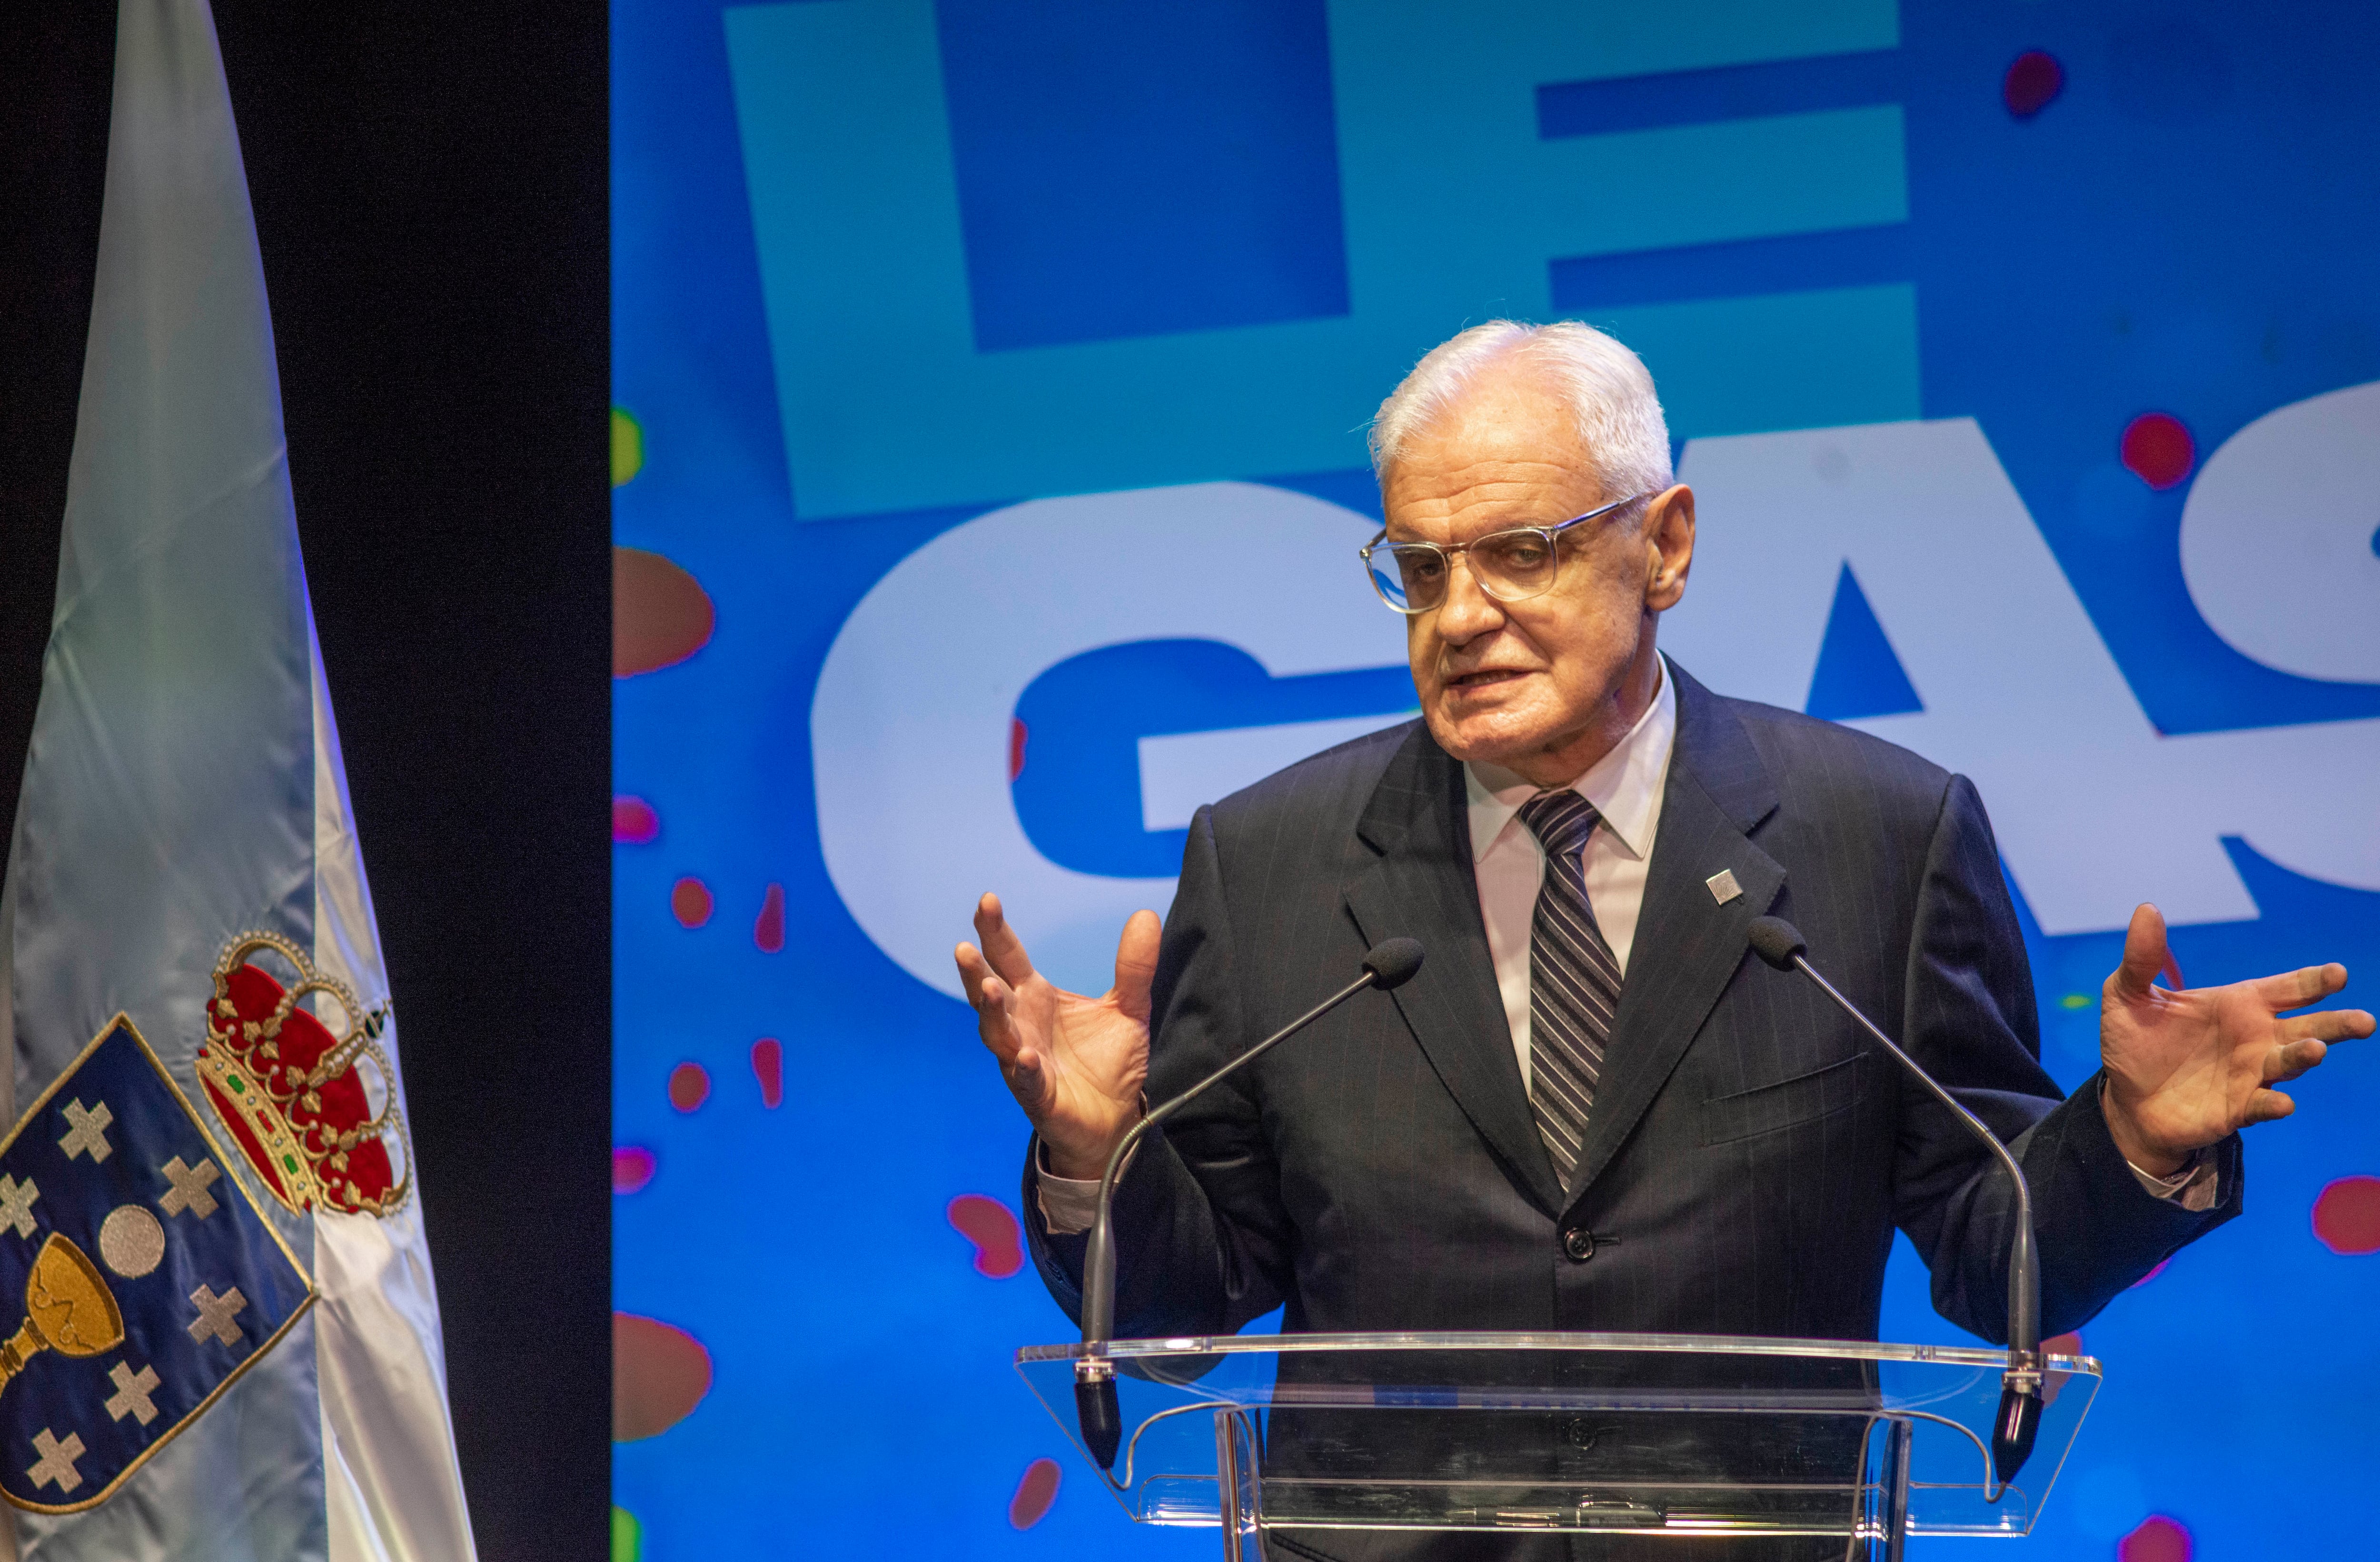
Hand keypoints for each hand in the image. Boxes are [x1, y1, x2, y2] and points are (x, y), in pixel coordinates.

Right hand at [956, 893, 1159, 1180]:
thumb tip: (1146, 915)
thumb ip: (1133, 966)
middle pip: (990, 993)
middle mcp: (1021, 1026)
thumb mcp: (1129, 1009)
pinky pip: (1026, 1080)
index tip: (987, 900)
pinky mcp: (1038, 1095)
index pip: (1009, 958)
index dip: (995, 931)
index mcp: (1036, 998)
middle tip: (965, 946)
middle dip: (976, 971)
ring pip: (998, 1034)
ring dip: (991, 1013)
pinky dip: (1023, 1068)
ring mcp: (1023, 1060)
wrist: (1115, 1119)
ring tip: (989, 989)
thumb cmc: (1108, 1063)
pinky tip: (1025, 1056)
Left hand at [2099, 904, 2372, 1173]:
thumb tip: (2147, 909)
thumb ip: (2141, 958)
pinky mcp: (2236, 1108)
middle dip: (2336, 1024)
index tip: (2338, 974)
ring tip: (2316, 1049)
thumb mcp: (2127, 995)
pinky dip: (2273, 1103)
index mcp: (2238, 1004)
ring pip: (2289, 1063)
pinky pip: (2262, 1105)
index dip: (2314, 981)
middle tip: (2364, 1021)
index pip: (2287, 988)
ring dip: (2304, 1057)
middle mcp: (2255, 1038)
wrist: (2124, 1098)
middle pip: (2307, 1026)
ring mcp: (2249, 1074)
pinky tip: (2282, 1102)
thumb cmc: (2135, 1043)